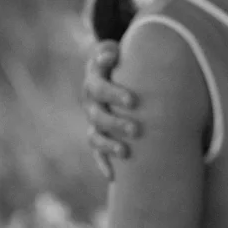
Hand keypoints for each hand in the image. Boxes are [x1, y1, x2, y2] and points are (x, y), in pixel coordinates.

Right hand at [82, 41, 140, 180]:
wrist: (113, 69)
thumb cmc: (123, 59)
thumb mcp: (117, 50)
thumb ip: (113, 51)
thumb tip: (112, 53)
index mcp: (95, 78)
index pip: (99, 86)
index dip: (114, 94)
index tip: (133, 102)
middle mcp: (91, 100)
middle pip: (98, 114)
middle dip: (116, 123)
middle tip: (136, 130)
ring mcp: (93, 119)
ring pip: (95, 134)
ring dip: (109, 145)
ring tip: (126, 153)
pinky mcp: (97, 134)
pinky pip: (96, 151)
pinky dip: (103, 163)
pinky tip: (112, 176)